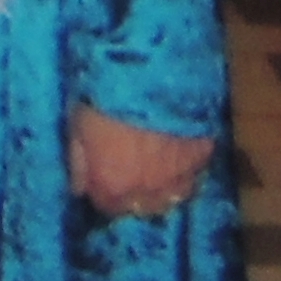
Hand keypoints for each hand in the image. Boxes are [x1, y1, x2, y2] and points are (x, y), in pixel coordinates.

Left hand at [70, 104, 213, 220]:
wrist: (151, 73)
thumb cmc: (103, 96)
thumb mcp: (76, 124)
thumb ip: (78, 162)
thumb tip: (79, 189)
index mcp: (113, 185)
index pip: (108, 207)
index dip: (105, 191)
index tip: (104, 177)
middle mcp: (149, 191)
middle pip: (143, 206)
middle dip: (135, 193)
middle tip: (130, 169)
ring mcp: (181, 178)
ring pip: (172, 196)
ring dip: (163, 186)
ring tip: (155, 166)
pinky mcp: (205, 158)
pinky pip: (194, 173)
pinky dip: (185, 169)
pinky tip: (176, 152)